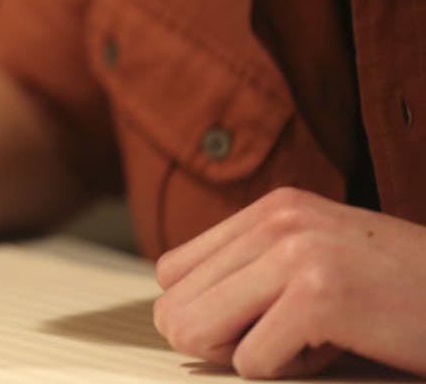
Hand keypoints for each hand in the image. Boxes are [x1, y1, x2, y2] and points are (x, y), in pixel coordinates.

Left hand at [153, 186, 425, 378]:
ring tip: (314, 341)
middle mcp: (278, 219)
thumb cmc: (409, 298)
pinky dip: (292, 373)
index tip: (257, 326)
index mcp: (273, 208)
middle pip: (177, 304)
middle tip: (289, 340)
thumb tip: (174, 316)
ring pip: (199, 330)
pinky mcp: (318, 295)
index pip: (174, 271)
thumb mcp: (325, 262)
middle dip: (222, 340)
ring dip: (254, 355)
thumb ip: (257, 274)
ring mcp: (297, 252)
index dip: (204, 315)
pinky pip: (252, 362)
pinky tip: (340, 351)